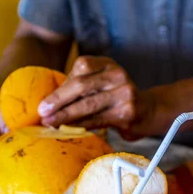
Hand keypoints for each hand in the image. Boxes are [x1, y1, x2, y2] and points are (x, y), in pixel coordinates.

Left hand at [37, 56, 153, 138]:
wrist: (149, 111)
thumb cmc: (117, 98)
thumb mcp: (103, 83)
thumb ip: (81, 86)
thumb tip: (48, 102)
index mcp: (108, 64)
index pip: (82, 66)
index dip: (62, 85)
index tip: (45, 101)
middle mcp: (118, 75)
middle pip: (82, 86)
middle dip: (58, 101)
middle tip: (42, 113)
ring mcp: (125, 94)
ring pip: (88, 104)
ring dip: (66, 116)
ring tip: (51, 123)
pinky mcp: (128, 113)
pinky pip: (98, 119)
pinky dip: (81, 125)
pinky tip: (69, 129)